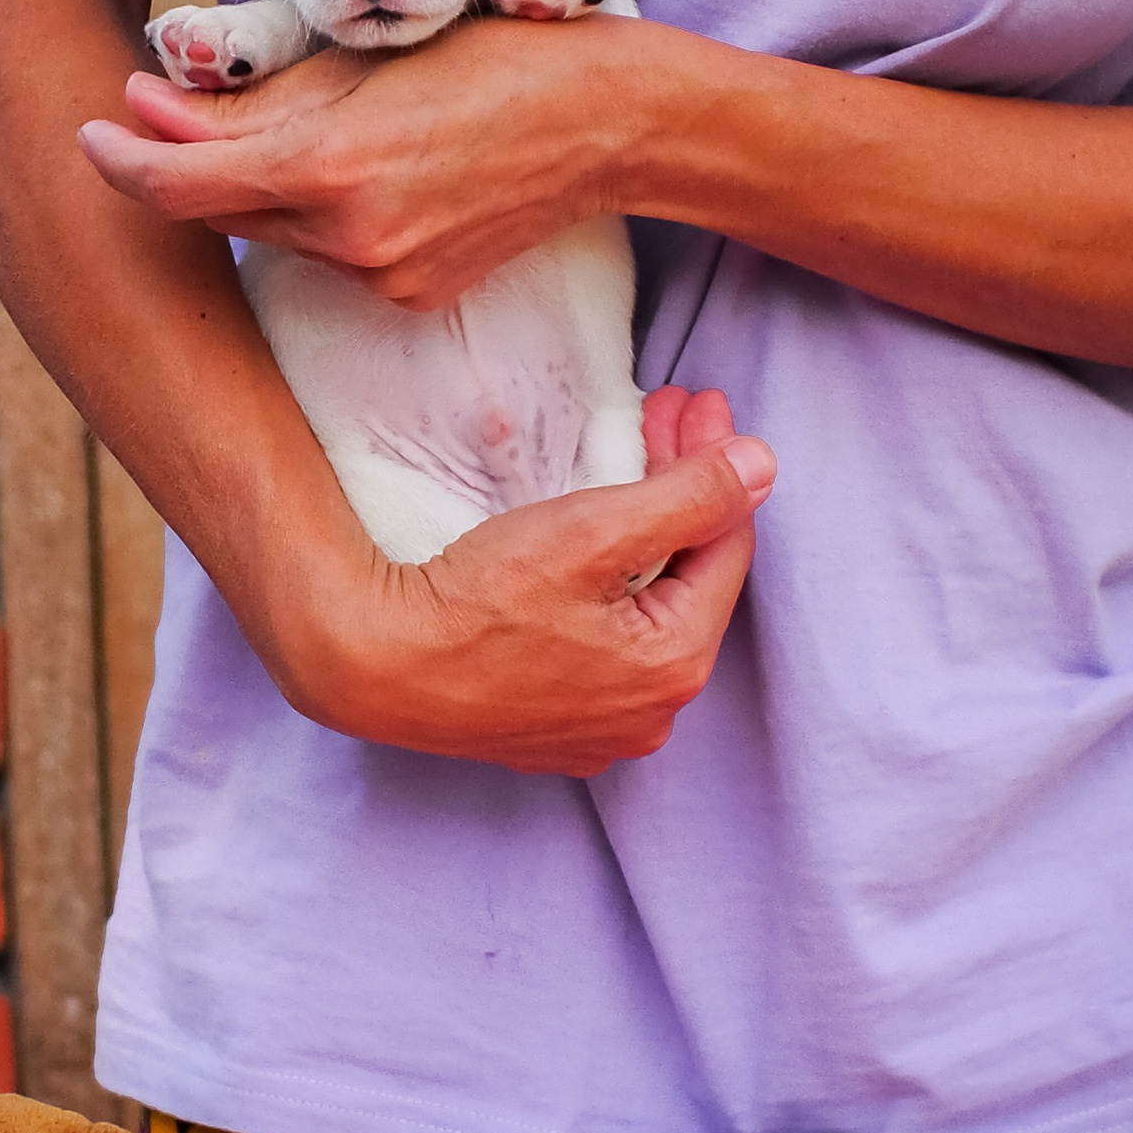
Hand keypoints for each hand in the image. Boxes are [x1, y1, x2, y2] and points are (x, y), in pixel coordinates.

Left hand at [78, 12, 662, 309]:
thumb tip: (148, 104)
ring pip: (275, 235)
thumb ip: (252, 99)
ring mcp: (382, 279)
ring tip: (297, 131)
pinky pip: (331, 257)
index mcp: (329, 167)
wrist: (611, 126)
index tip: (91, 130)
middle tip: (153, 115)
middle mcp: (348, 239)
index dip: (120, 161)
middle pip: (219, 212)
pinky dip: (322, 219)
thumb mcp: (366, 61)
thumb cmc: (495, 60)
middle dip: (181, 167)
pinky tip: (368, 176)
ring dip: (258, 190)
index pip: (180, 184)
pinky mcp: (411, 298)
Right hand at [271, 387, 772, 776]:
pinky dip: (604, 589)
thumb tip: (761, 467)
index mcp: (675, 665)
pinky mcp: (546, 729)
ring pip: (643, 611)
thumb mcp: (594, 531)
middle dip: (678, 489)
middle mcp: (649, 714)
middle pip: (685, 576)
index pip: (725, 543)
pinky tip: (584, 548)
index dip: (717, 463)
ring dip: (642, 535)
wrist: (371, 663)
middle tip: (664, 413)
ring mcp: (596, 730)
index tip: (699, 402)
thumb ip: (690, 497)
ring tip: (626, 466)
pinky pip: (599, 645)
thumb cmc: (476, 599)